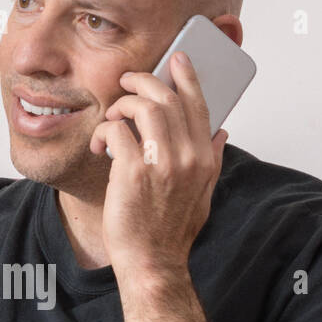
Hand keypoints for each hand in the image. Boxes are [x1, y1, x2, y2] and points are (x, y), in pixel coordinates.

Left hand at [89, 51, 228, 279]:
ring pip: (143, 107)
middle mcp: (187, 157)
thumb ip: (212, 160)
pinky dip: (104, 131)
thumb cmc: (172, 232)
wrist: (152, 262)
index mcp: (203, 159)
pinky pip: (116, 130)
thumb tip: (221, 132)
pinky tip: (100, 145)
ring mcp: (160, 164)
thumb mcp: (203, 195)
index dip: (186, 76)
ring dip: (122, 105)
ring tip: (112, 117)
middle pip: (167, 98)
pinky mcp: (132, 172)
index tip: (177, 59)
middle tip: (127, 84)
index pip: (198, 104)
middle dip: (143, 83)